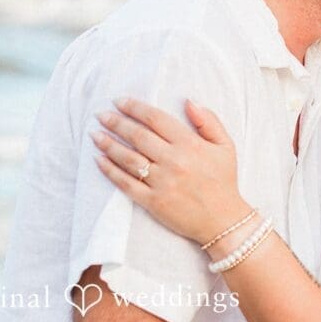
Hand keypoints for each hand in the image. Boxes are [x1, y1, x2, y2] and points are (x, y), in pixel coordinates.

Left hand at [92, 97, 249, 245]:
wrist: (223, 220)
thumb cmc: (224, 180)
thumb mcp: (226, 145)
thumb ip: (208, 121)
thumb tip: (189, 101)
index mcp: (190, 144)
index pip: (156, 119)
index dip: (135, 108)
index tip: (120, 101)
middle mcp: (174, 161)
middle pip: (138, 136)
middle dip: (116, 122)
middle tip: (101, 115)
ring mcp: (161, 182)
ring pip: (128, 158)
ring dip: (108, 144)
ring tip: (95, 135)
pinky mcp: (152, 202)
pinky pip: (126, 183)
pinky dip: (110, 171)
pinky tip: (99, 161)